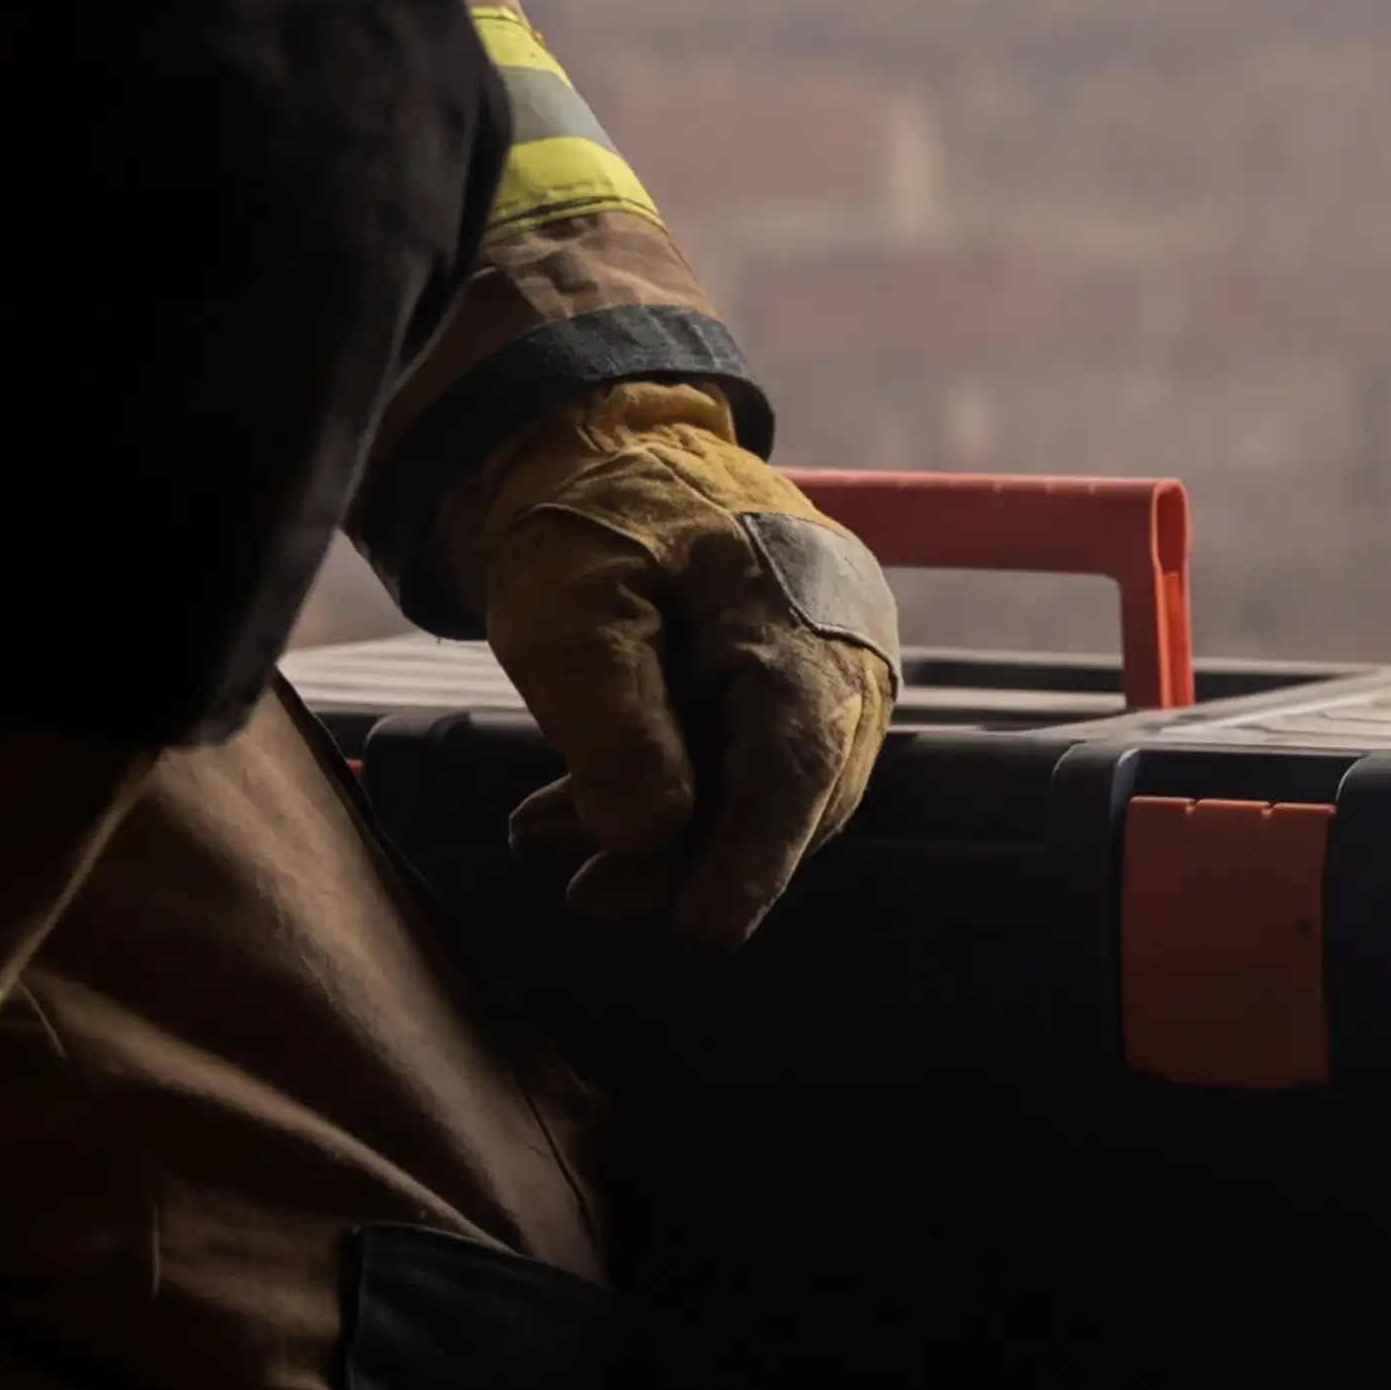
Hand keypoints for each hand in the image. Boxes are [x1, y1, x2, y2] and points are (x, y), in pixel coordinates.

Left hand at [461, 383, 898, 944]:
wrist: (615, 457)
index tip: (706, 932)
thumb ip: (612, 723)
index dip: (756, 855)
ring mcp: (830, 664)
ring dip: (668, 837)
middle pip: (790, 793)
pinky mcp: (798, 684)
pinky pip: (752, 766)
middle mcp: (841, 644)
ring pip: (770, 791)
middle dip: (688, 860)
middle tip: (585, 893)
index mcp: (795, 609)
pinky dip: (674, 801)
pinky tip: (581, 814)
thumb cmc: (590, 527)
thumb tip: (652, 835)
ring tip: (549, 838)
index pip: (796, 756)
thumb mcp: (571, 613)